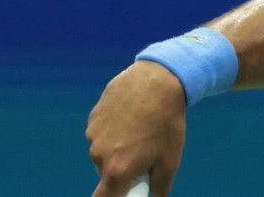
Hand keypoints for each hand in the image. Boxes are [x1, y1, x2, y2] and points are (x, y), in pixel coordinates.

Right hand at [86, 61, 187, 196]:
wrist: (157, 80)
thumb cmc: (166, 122)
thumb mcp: (171, 159)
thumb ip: (160, 186)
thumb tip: (153, 196)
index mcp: (117, 170)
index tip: (124, 192)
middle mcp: (98, 155)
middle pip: (107, 173)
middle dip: (122, 169)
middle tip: (144, 151)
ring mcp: (93, 135)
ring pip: (104, 151)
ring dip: (118, 147)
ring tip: (140, 128)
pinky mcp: (92, 117)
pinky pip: (102, 132)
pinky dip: (113, 129)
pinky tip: (131, 114)